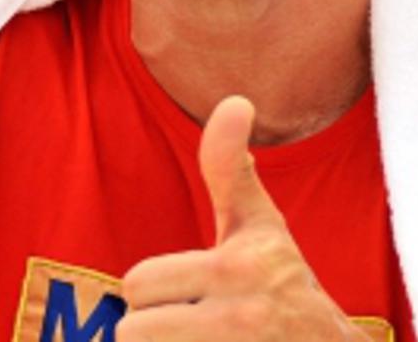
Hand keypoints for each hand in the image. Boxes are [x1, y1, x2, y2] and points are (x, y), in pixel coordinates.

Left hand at [117, 97, 367, 341]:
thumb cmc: (285, 285)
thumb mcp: (262, 227)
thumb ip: (231, 167)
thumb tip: (234, 99)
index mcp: (238, 268)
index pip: (136, 283)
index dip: (153, 291)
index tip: (190, 291)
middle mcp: (241, 319)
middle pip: (132, 333)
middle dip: (153, 333)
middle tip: (192, 330)